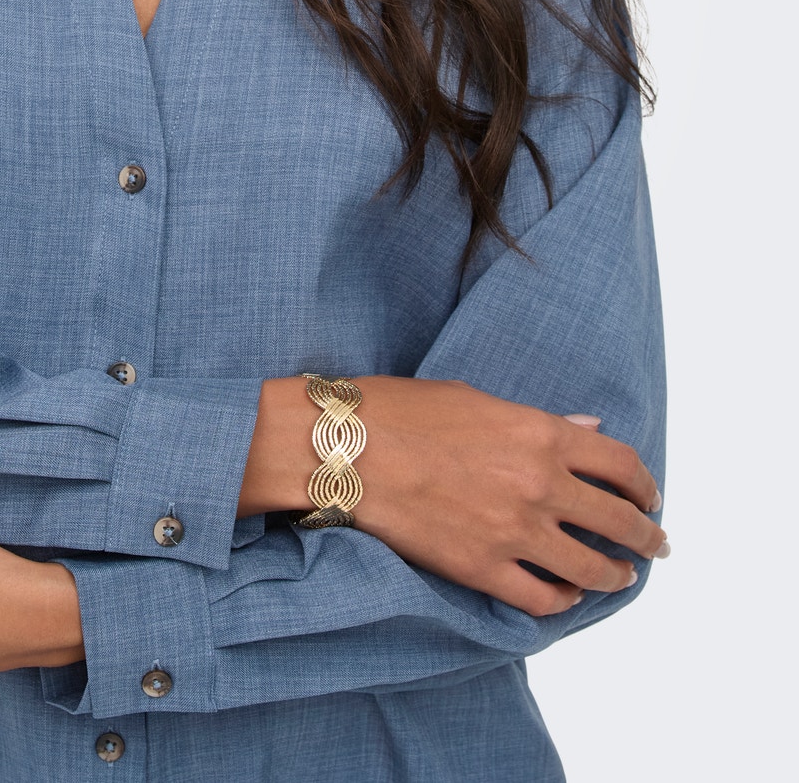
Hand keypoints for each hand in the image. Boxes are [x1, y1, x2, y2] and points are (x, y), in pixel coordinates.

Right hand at [240, 375, 666, 616]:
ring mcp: (513, 531)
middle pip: (618, 520)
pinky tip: (565, 595)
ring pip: (591, 568)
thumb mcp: (475, 399)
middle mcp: (538, 484)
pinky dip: (562, 600)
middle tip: (655, 545)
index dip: (644, 483)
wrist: (343, 449)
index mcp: (539, 433)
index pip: (620, 463)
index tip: (649, 495)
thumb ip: (537, 423)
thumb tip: (585, 432)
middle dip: (646, 536)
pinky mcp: (482, 569)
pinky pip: (542, 598)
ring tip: (620, 577)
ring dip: (614, 575)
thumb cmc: (399, 411)